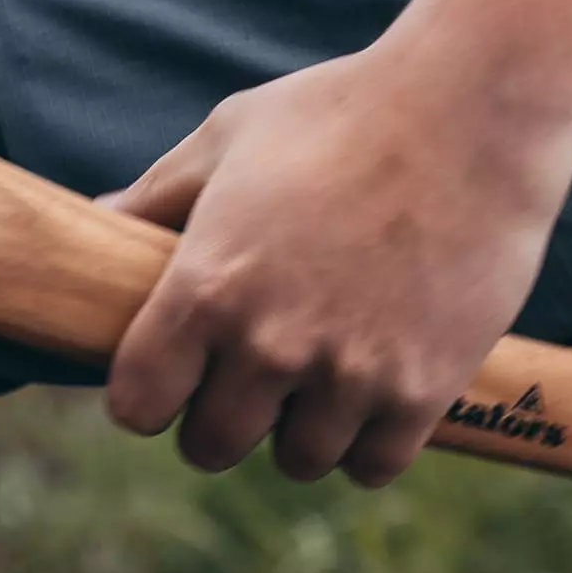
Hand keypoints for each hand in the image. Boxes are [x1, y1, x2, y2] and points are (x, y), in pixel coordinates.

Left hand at [101, 41, 571, 487]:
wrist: (476, 107)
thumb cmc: (343, 110)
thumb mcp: (229, 136)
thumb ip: (158, 195)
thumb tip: (95, 220)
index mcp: (207, 287)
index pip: (137, 405)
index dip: (148, 393)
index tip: (172, 373)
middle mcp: (271, 343)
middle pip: (212, 447)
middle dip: (221, 419)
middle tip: (249, 381)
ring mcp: (350, 372)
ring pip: (299, 461)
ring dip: (302, 429)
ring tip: (319, 380)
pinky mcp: (424, 387)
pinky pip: (374, 465)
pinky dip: (369, 440)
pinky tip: (373, 392)